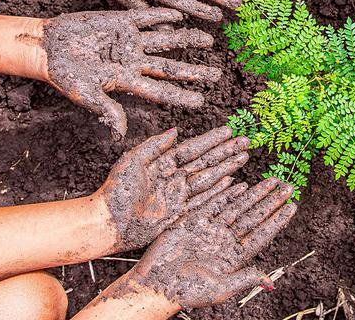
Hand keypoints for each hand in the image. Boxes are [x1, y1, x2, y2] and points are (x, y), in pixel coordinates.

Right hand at [42, 9, 220, 137]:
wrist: (47, 47)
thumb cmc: (64, 75)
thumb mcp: (85, 95)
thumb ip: (106, 109)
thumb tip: (121, 133)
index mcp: (127, 81)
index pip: (160, 90)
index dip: (180, 96)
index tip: (202, 102)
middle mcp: (133, 61)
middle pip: (170, 67)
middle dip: (193, 71)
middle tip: (217, 74)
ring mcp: (129, 41)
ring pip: (165, 41)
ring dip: (186, 39)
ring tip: (208, 38)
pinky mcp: (120, 21)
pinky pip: (146, 18)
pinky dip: (161, 16)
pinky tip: (181, 15)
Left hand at [96, 127, 250, 251]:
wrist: (109, 222)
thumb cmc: (116, 192)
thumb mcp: (133, 161)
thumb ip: (154, 146)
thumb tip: (175, 131)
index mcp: (163, 163)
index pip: (193, 149)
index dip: (211, 140)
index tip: (228, 130)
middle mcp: (174, 178)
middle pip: (206, 162)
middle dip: (226, 152)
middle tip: (245, 142)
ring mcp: (178, 195)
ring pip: (209, 178)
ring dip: (227, 168)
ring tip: (243, 157)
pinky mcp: (180, 212)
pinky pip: (204, 200)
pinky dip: (219, 191)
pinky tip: (232, 182)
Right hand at [120, 178, 297, 308]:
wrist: (156, 285)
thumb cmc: (187, 293)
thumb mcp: (220, 289)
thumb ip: (245, 279)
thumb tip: (269, 281)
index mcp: (234, 257)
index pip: (262, 234)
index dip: (277, 220)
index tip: (292, 206)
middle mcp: (225, 241)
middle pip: (253, 217)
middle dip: (270, 201)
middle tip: (287, 186)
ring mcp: (210, 230)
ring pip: (237, 207)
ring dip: (253, 194)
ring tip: (270, 181)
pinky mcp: (192, 222)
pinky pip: (212, 203)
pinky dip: (225, 193)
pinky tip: (239, 183)